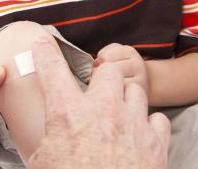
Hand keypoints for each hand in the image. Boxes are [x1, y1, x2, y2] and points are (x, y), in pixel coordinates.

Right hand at [28, 35, 169, 168]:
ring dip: (126, 99)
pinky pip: (157, 118)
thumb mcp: (42, 164)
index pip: (52, 69)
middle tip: (96, 93)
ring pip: (135, 89)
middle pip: (110, 70)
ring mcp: (133, 124)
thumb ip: (44, 141)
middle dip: (103, 78)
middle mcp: (103, 111)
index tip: (43, 41)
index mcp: (68, 115)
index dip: (45, 50)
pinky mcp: (156, 142)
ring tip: (118, 116)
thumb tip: (40, 137)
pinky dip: (148, 124)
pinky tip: (138, 135)